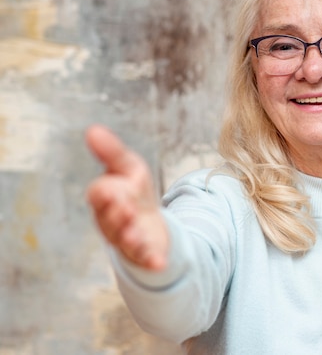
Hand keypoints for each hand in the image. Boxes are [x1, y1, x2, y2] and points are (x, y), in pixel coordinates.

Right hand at [85, 125, 168, 270]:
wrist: (150, 224)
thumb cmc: (134, 193)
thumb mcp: (128, 168)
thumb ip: (112, 152)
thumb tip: (92, 130)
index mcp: (105, 199)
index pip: (99, 194)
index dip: (105, 192)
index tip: (111, 188)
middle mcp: (112, 221)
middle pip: (110, 219)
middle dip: (117, 214)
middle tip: (126, 209)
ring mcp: (127, 239)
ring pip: (125, 240)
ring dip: (130, 237)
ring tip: (137, 235)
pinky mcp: (144, 254)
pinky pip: (146, 259)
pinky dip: (151, 261)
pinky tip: (159, 262)